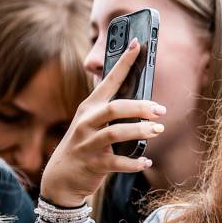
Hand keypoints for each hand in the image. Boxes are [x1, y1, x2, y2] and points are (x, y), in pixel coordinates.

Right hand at [38, 38, 159, 207]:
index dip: (123, 62)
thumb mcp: (92, 123)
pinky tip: (146, 161)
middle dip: (139, 107)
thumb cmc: (84, 145)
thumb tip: (144, 99)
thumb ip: (111, 110)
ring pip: (114, 133)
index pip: (108, 80)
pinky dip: (133, 162)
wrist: (60, 178)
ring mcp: (88, 143)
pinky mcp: (93, 164)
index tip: (136, 44)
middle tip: (161, 110)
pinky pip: (116, 163)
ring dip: (139, 131)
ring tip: (157, 131)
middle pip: (114, 108)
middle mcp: (86, 122)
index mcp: (90, 107)